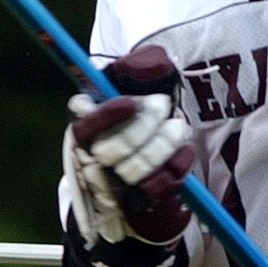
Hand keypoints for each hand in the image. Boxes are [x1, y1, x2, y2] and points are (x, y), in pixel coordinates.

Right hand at [63, 47, 194, 247]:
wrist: (164, 148)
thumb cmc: (148, 109)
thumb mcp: (147, 79)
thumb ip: (143, 65)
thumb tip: (148, 66)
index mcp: (85, 125)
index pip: (83, 124)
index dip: (105, 115)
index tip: (131, 103)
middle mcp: (92, 156)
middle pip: (111, 149)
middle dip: (144, 126)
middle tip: (164, 106)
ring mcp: (113, 183)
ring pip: (133, 170)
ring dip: (162, 145)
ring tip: (178, 127)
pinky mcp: (137, 201)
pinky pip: (155, 189)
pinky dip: (175, 167)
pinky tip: (184, 150)